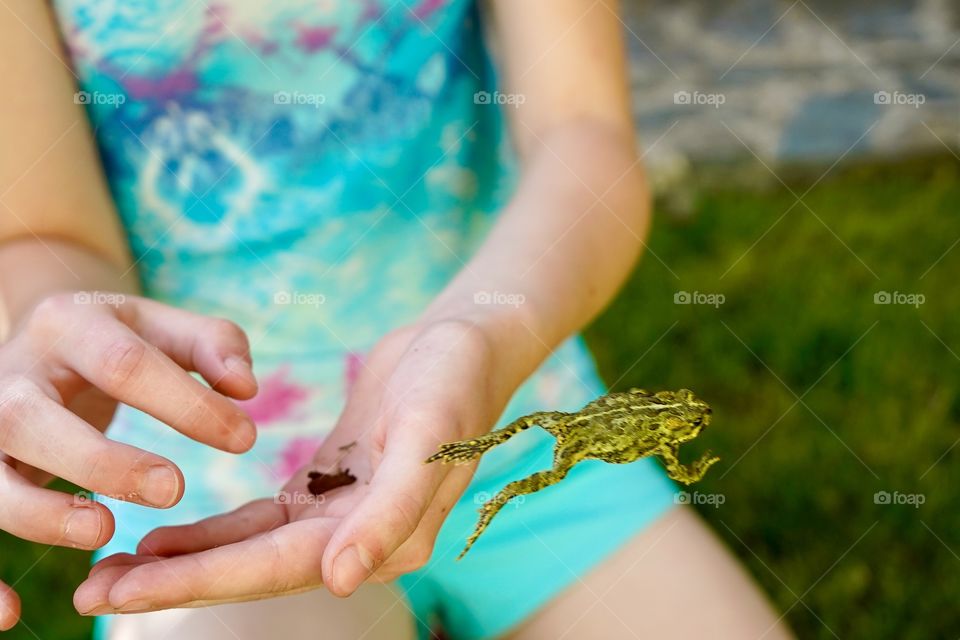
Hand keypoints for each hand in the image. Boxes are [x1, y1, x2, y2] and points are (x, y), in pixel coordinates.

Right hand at [0, 292, 257, 629]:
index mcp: (68, 326)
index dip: (184, 403)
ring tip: (104, 531)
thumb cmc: (118, 338)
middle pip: (36, 420)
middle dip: (104, 461)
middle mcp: (12, 376)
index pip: (125, 363)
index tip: (246, 438)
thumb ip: (212, 345)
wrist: (43, 337)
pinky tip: (11, 613)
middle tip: (175, 488)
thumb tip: (245, 388)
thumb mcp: (162, 326)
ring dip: (40, 514)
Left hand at [74, 319, 513, 613]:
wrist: (461, 344)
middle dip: (172, 582)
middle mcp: (358, 543)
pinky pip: (257, 524)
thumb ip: (389, 514)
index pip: (277, 568)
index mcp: (385, 539)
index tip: (125, 589)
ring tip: (110, 573)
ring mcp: (339, 521)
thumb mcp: (426, 436)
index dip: (201, 581)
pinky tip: (163, 539)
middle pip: (251, 571)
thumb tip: (342, 581)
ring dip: (182, 564)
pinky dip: (210, 534)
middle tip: (91, 592)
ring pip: (247, 553)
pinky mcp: (324, 494)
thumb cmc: (452, 383)